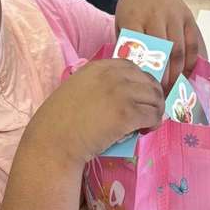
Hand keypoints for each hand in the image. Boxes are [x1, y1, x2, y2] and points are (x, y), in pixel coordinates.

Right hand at [28, 59, 164, 166]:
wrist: (54, 141)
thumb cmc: (59, 122)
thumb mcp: (76, 90)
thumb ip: (97, 86)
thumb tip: (121, 95)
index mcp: (98, 67)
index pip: (132, 67)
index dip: (140, 83)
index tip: (139, 97)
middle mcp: (112, 75)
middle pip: (148, 81)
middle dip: (152, 97)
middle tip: (148, 112)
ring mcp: (121, 93)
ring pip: (155, 98)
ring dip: (155, 111)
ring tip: (147, 124)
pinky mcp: (128, 114)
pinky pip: (152, 115)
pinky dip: (153, 124)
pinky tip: (145, 131)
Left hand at [115, 0, 206, 89]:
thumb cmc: (132, 13)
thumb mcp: (122, 26)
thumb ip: (126, 47)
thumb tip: (132, 78)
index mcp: (134, 18)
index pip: (141, 49)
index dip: (144, 71)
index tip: (144, 88)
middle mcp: (156, 15)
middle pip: (162, 51)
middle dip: (162, 75)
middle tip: (160, 95)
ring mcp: (174, 15)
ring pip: (179, 49)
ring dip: (177, 72)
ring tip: (172, 89)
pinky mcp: (188, 17)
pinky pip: (192, 43)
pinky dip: (191, 62)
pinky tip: (185, 76)